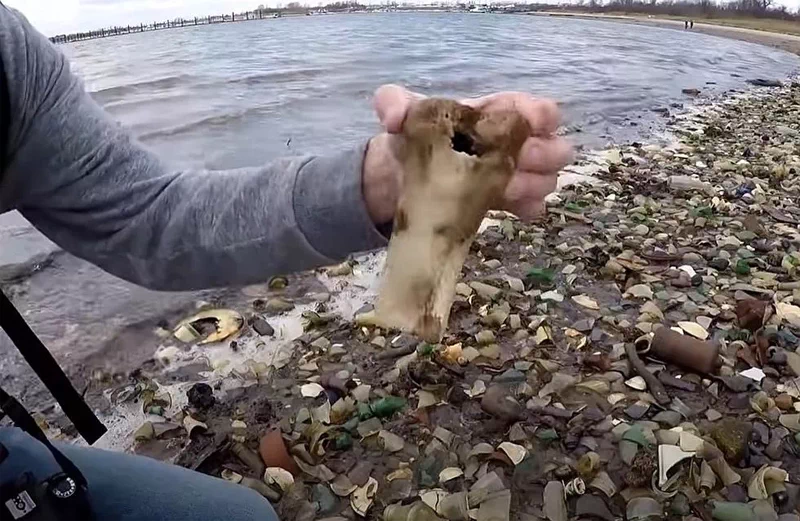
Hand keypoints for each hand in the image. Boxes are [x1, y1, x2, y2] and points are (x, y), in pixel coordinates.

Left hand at [362, 84, 573, 224]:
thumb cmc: (411, 139)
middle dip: (542, 153)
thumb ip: (394, 104)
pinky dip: (528, 207)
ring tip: (507, 188)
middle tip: (520, 160)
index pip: (529, 109)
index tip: (536, 123)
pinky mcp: (501, 202)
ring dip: (535, 182)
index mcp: (492, 115)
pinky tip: (517, 210)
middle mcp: (509, 143)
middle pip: (550, 146)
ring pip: (545, 178)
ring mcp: (509, 174)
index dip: (540, 115)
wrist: (399, 180)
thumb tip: (394, 116)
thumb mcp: (401, 116)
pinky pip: (530, 206)